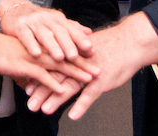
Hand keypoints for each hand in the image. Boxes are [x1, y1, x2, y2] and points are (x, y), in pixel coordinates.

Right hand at [0, 0, 92, 60]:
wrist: (13, 7)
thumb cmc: (37, 19)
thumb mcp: (54, 22)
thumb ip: (71, 28)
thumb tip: (89, 33)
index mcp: (58, 19)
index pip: (72, 29)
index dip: (81, 39)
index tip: (91, 50)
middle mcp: (47, 19)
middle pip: (59, 32)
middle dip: (68, 44)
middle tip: (75, 57)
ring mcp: (33, 22)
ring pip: (44, 34)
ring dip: (52, 46)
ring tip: (59, 58)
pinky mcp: (19, 26)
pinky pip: (26, 36)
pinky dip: (31, 44)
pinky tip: (36, 54)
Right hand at [0, 14, 98, 92]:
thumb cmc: (0, 48)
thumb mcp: (20, 52)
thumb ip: (33, 58)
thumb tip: (42, 71)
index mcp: (39, 42)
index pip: (63, 46)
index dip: (79, 52)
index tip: (94, 58)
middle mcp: (38, 47)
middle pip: (65, 54)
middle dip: (83, 62)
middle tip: (97, 69)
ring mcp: (31, 55)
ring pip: (56, 63)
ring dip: (73, 71)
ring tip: (87, 78)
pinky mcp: (21, 64)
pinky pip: (39, 74)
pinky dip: (51, 82)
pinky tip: (60, 89)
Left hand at [27, 12, 157, 118]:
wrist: (130, 42)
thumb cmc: (109, 46)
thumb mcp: (88, 48)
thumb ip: (74, 55)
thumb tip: (62, 62)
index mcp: (72, 53)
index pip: (51, 66)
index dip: (39, 76)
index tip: (27, 87)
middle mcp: (78, 62)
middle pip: (56, 77)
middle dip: (42, 90)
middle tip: (30, 103)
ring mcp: (89, 71)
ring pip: (69, 86)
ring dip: (56, 99)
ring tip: (45, 110)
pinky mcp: (102, 80)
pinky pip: (90, 94)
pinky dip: (81, 105)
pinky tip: (73, 115)